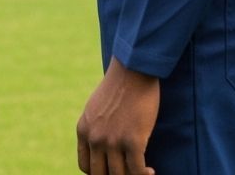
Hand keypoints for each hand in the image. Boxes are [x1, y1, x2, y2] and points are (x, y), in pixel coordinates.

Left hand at [76, 58, 158, 174]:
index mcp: (84, 129)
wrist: (132, 70)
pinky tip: (150, 170)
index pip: (85, 166)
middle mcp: (95, 138)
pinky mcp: (133, 140)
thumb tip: (100, 149)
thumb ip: (94, 128)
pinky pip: (137, 171)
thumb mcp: (95, 108)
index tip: (112, 170)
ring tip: (142, 171)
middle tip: (128, 171)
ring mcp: (113, 141)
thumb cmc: (118, 87)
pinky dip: (144, 174)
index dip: (99, 173)